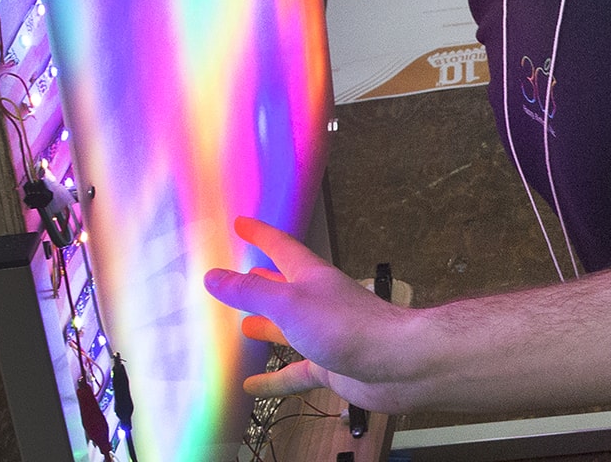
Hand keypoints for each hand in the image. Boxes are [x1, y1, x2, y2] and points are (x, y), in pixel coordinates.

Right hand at [203, 216, 421, 408]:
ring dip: (267, 328)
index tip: (241, 224)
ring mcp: (325, 335)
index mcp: (311, 278)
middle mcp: (318, 303)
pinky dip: (274, 378)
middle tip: (239, 277)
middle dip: (262, 281)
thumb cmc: (350, 325)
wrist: (397, 363)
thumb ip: (251, 292)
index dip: (261, 235)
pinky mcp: (331, 366)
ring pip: (289, 330)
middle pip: (284, 288)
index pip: (281, 247)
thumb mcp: (289, 303)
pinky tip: (252, 385)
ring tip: (242, 327)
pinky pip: (296, 372)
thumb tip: (214, 276)